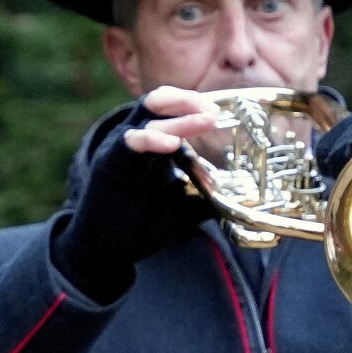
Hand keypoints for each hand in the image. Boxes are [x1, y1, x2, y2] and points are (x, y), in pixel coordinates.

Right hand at [54, 91, 214, 300]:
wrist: (104, 251)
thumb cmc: (141, 225)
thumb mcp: (186, 208)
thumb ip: (210, 196)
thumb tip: (247, 196)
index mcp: (152, 144)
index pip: (171, 110)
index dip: (195, 106)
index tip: (219, 114)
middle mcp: (134, 139)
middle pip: (157, 102)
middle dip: (188, 101)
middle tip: (215, 112)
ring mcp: (120, 149)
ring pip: (145, 115)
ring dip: (177, 115)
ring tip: (204, 118)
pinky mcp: (109, 165)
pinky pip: (128, 143)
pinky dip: (150, 138)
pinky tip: (170, 144)